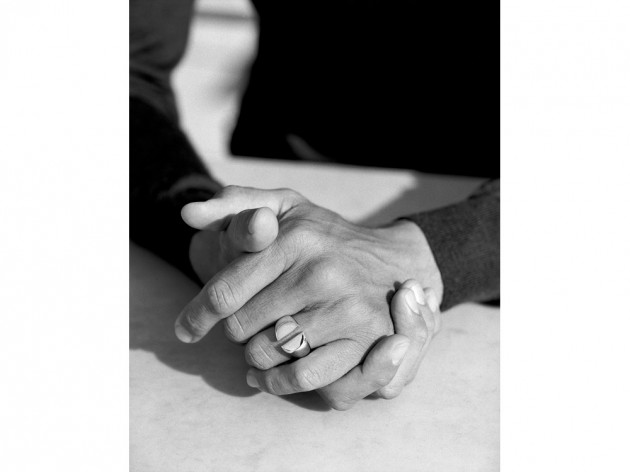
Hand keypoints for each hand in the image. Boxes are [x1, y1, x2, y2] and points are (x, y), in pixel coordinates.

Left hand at [175, 186, 442, 394]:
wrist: (396, 261)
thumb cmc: (325, 237)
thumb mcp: (286, 206)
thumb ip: (236, 205)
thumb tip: (187, 213)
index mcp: (295, 239)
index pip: (225, 292)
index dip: (196, 315)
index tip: (185, 330)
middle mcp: (321, 275)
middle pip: (240, 330)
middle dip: (235, 330)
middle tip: (248, 321)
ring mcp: (348, 312)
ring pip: (267, 356)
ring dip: (256, 356)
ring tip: (261, 345)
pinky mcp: (368, 344)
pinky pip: (306, 380)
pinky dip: (279, 383)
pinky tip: (270, 374)